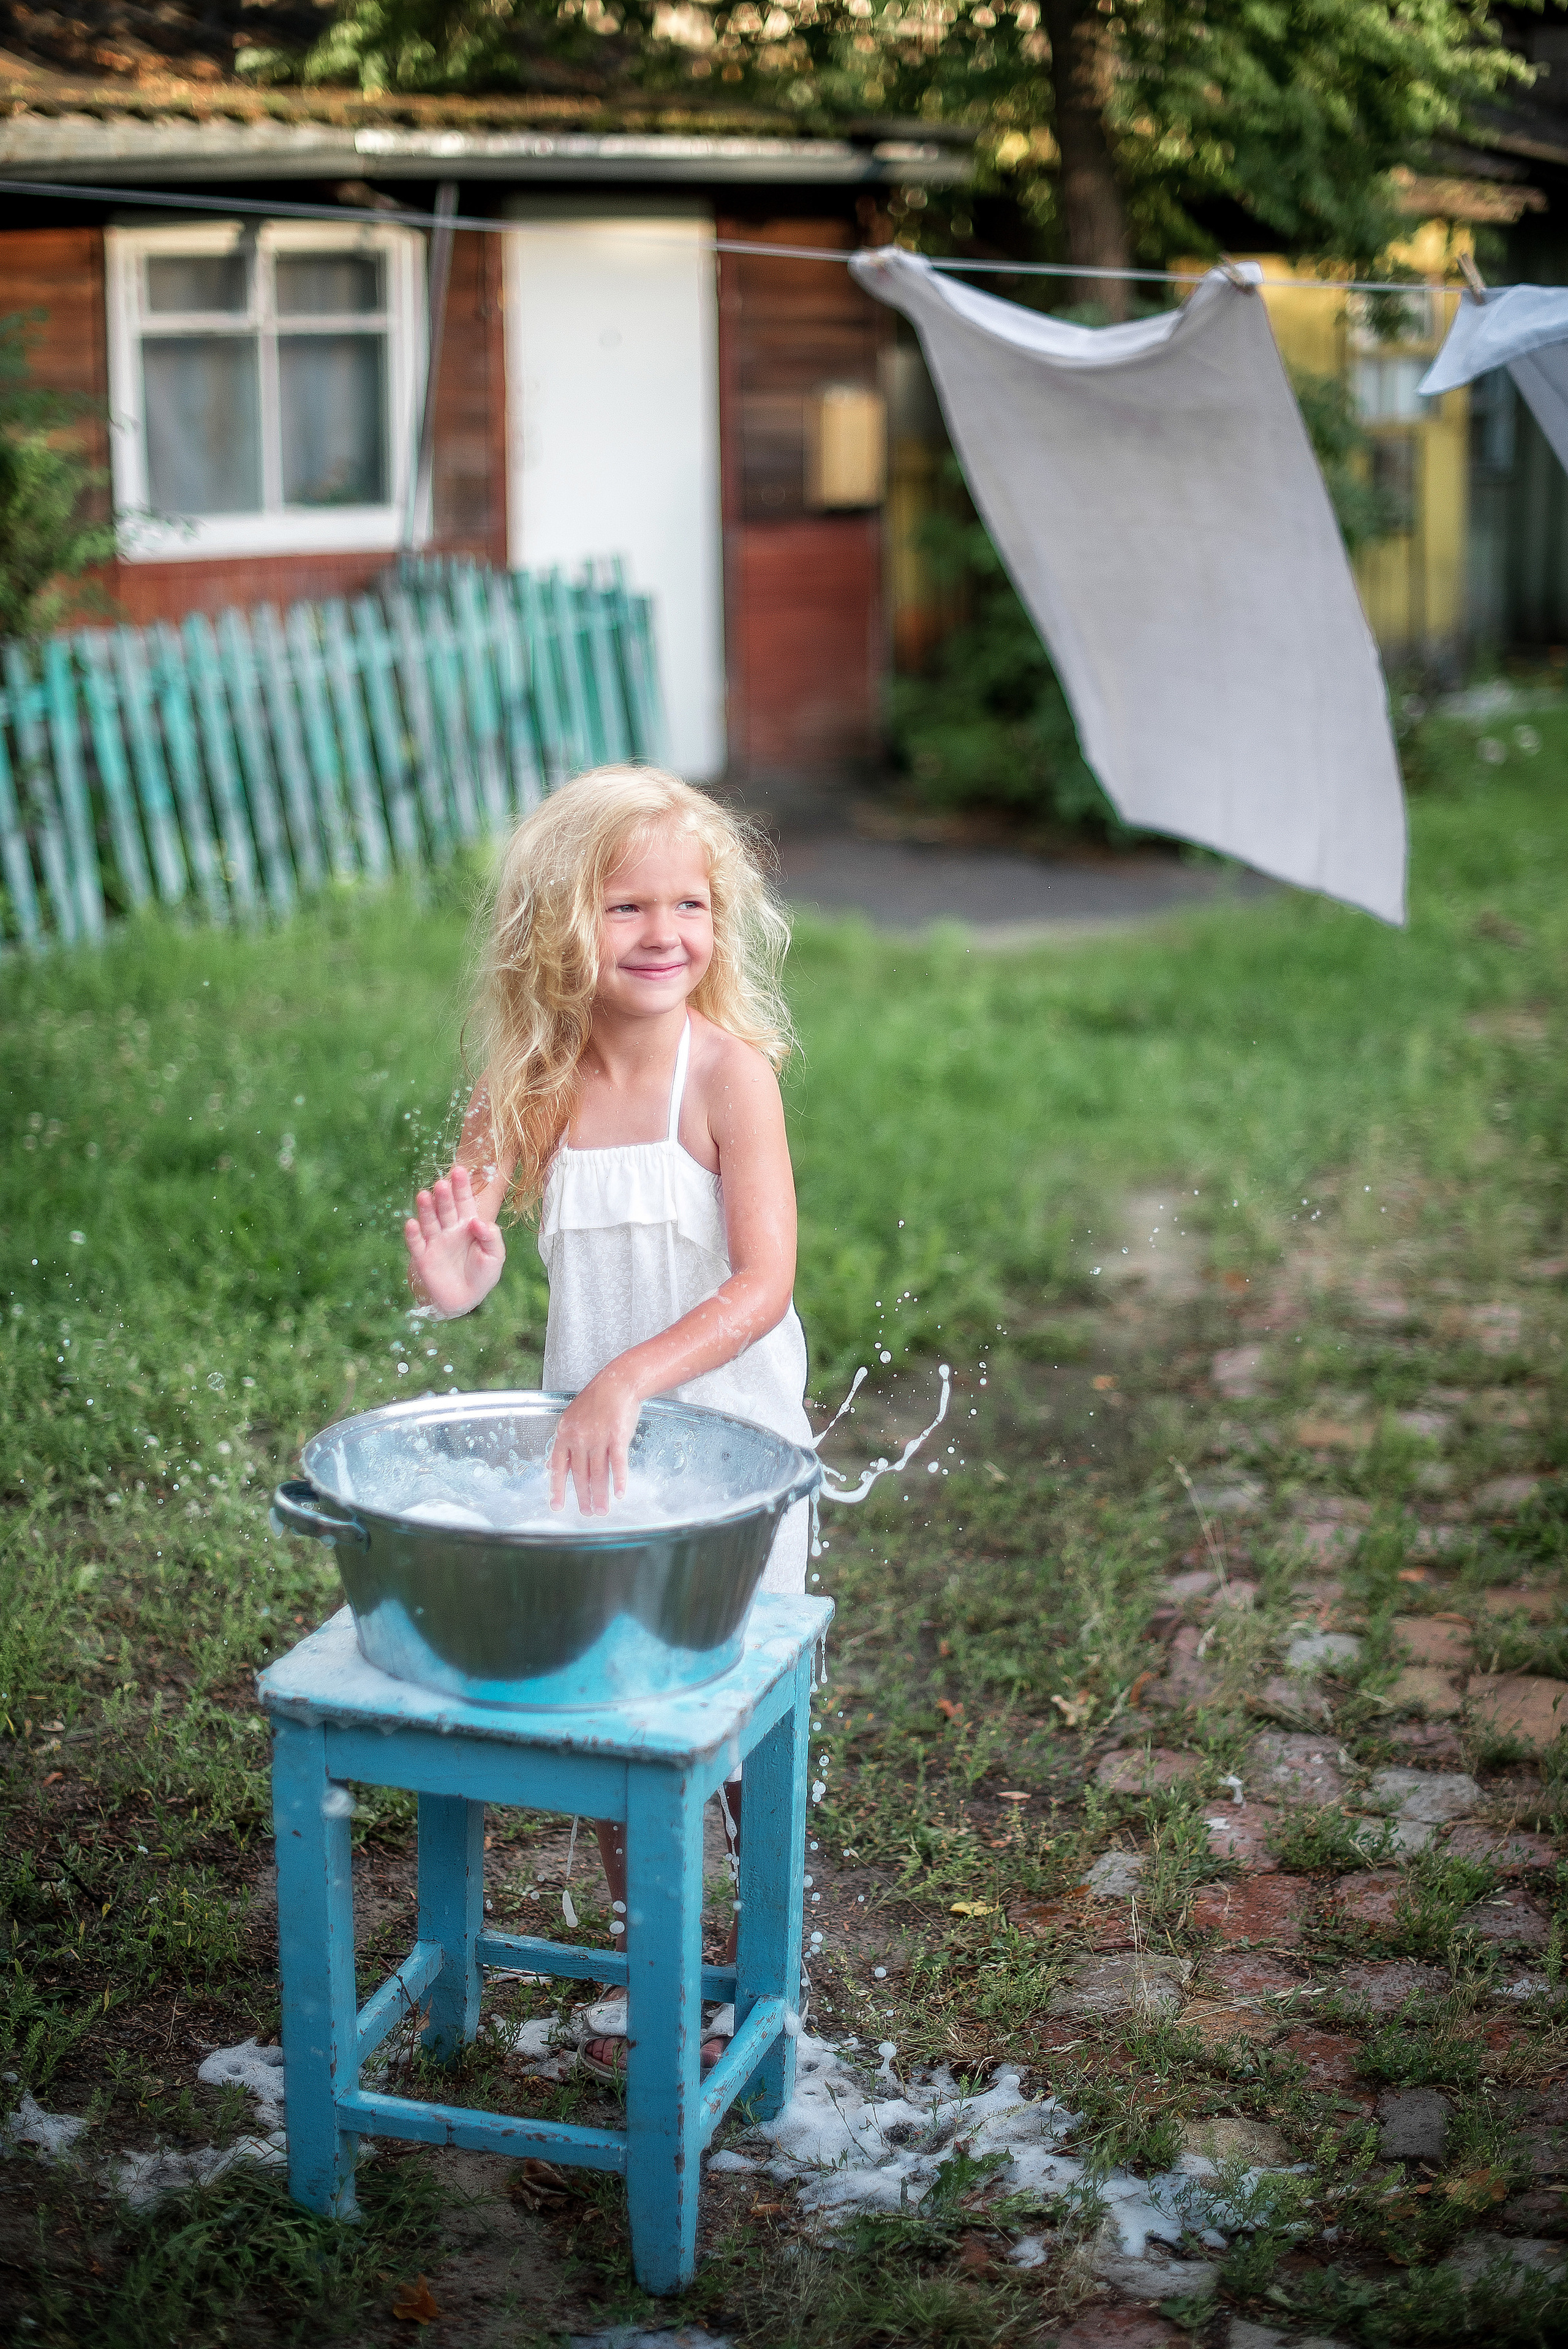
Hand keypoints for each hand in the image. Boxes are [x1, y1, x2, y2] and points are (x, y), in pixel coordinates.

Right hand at [404, 1165, 505, 1318]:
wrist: (466, 1300)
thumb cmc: (483, 1276)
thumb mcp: (495, 1256)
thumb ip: (491, 1237)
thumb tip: (477, 1221)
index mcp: (468, 1226)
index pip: (465, 1202)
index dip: (462, 1187)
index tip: (460, 1170)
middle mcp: (449, 1230)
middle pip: (445, 1208)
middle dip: (444, 1196)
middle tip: (442, 1183)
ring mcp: (435, 1242)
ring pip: (429, 1221)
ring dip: (426, 1209)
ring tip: (424, 1195)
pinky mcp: (423, 1258)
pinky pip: (416, 1244)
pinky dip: (413, 1234)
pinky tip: (412, 1223)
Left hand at [549, 1367, 642, 1513]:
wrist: (617, 1382)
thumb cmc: (595, 1401)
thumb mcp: (570, 1420)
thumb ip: (562, 1445)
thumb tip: (549, 1466)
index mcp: (565, 1434)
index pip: (558, 1466)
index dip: (557, 1488)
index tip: (557, 1506)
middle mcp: (579, 1438)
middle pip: (580, 1474)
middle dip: (583, 1497)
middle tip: (586, 1513)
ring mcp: (598, 1437)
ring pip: (598, 1473)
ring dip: (600, 1495)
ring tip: (602, 1511)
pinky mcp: (618, 1436)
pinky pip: (617, 1463)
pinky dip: (619, 1480)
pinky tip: (620, 1494)